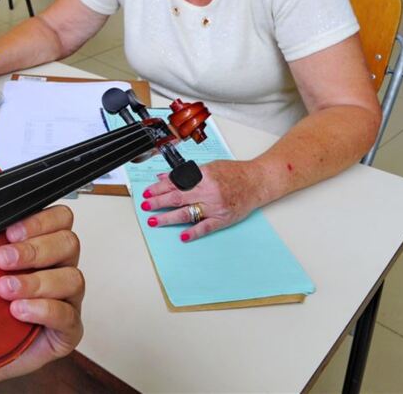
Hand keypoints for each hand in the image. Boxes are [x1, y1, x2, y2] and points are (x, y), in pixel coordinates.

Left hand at [0, 206, 83, 392]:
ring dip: (36, 281)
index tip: (10, 232)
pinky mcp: (68, 331)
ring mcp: (68, 301)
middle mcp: (61, 270)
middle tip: (2, 260)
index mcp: (46, 247)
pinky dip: (43, 310)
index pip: (61, 219)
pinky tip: (19, 311)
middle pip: (69, 244)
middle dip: (33, 250)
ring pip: (73, 278)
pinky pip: (68, 316)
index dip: (40, 220)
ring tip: (6, 290)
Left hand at [141, 160, 261, 241]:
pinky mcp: (223, 219)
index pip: (175, 183)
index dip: (158, 188)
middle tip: (145, 206)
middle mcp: (208, 191)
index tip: (147, 192)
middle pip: (177, 198)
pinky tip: (182, 236)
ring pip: (187, 213)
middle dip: (158, 202)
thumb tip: (165, 177)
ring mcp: (215, 207)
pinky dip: (193, 232)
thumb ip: (186, 173)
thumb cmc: (234, 173)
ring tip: (154, 220)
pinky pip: (205, 227)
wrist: (257, 182)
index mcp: (203, 176)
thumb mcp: (209, 167)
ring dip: (168, 218)